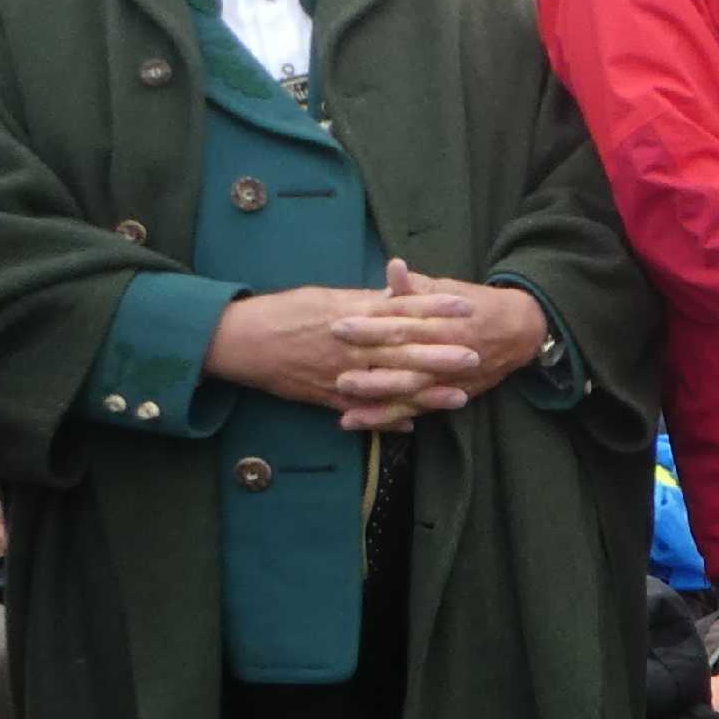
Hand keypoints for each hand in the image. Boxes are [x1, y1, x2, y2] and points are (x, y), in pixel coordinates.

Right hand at [206, 278, 477, 428]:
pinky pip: (363, 410)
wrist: (241, 340)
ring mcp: (340, 373)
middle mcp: (350, 344)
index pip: (401, 308)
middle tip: (477, 355)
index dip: (435, 308)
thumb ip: (366, 299)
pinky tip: (413, 426)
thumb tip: (398, 293)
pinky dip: (387, 419)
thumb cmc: (285, 312)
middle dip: (442, 354)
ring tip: (459, 397)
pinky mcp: (328, 397)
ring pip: (389, 384)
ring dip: (425, 393)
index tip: (466, 306)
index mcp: (351, 314)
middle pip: (403, 349)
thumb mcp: (328, 297)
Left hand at [324, 261, 549, 428]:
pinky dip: (385, 417)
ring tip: (340, 394)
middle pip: (402, 360)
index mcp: (443, 324)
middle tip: (332, 361)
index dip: (371, 326)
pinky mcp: (444, 397)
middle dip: (366, 362)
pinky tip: (355, 420)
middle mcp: (445, 355)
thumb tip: (393, 267)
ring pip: (407, 390)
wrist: (520, 332)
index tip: (339, 323)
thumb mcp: (449, 290)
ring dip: (373, 395)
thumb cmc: (477, 306)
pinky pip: (412, 410)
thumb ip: (416, 286)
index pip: (403, 326)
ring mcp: (445, 380)